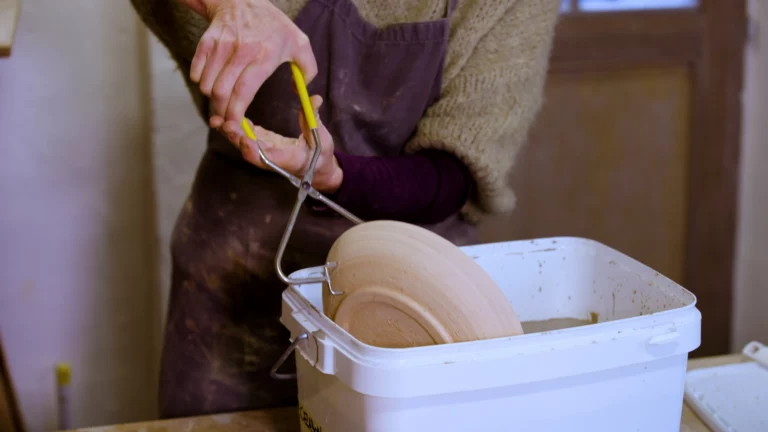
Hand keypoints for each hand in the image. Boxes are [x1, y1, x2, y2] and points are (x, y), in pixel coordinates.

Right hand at [186, 0, 316, 136]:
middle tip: (225, 120)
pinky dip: (201, 83)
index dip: (236, 113)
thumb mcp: (300, 43)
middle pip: (222, 92)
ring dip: (212, 99)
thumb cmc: (274, 25)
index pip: (244, 90)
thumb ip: (308, 70)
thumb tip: (301, 93)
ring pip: (207, 84)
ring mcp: (222, 46)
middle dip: (221, 112)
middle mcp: (242, 51)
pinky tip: (212, 83)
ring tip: (221, 101)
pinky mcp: (207, 42)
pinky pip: (197, 72)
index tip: (234, 126)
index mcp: (265, 56)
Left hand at [227, 95, 342, 193]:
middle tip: (225, 125)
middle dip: (237, 139)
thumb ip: (314, 120)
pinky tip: (224, 115)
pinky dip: (235, 128)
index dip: (255, 152)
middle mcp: (272, 160)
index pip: (269, 159)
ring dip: (231, 134)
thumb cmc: (320, 156)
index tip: (247, 141)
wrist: (316, 169)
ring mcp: (265, 153)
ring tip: (217, 121)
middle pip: (250, 152)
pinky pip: (245, 138)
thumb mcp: (322, 139)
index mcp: (288, 161)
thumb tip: (314, 99)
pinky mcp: (261, 145)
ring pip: (243, 145)